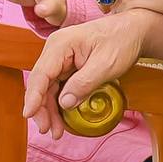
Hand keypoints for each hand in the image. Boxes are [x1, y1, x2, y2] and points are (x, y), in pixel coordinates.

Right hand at [23, 11, 152, 138]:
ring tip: (56, 130)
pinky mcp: (68, 66)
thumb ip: (84, 83)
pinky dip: (59, 103)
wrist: (134, 30)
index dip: (33, 97)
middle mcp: (56, 50)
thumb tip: (64, 103)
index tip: (28, 115)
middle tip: (48, 130)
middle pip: (41, 83)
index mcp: (61, 44)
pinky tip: (62, 118)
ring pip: (48, 88)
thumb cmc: (121, 40)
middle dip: (42, 108)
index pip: (41, 74)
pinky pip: (58, 87)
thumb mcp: (106, 64)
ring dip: (50, 110)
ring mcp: (61, 58)